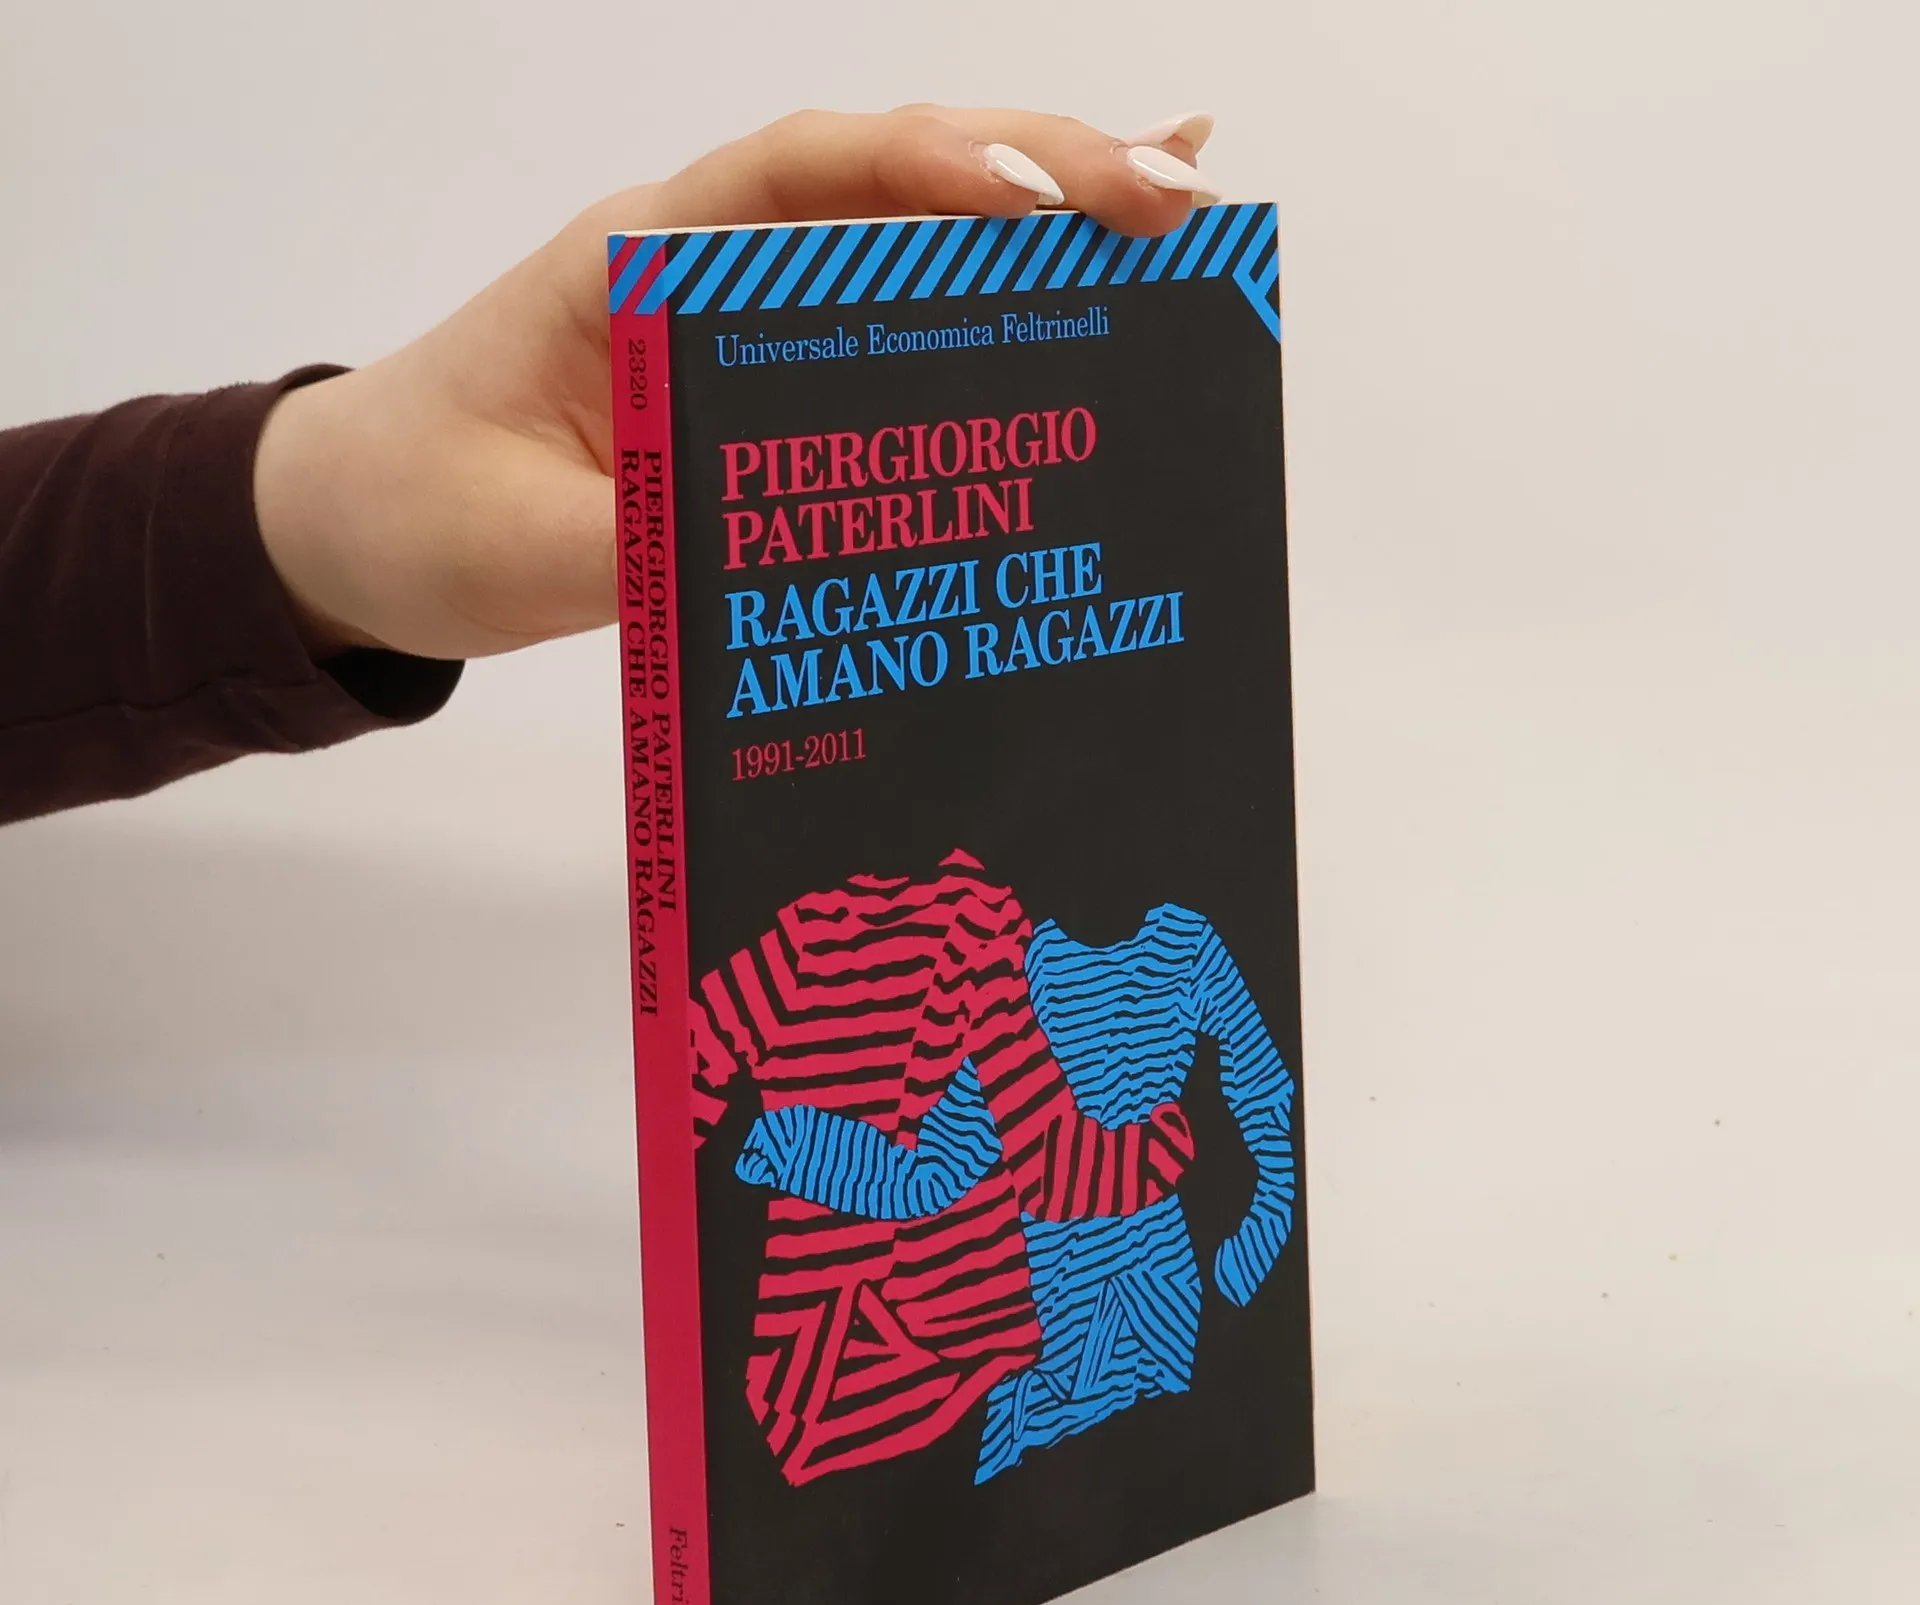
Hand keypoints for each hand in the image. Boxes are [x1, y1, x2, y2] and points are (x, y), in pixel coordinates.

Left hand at [253, 106, 1217, 662]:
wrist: (349, 529)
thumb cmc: (416, 512)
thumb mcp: (530, 549)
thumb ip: (664, 545)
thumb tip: (823, 559)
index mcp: (634, 265)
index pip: (801, 178)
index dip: (930, 169)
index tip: (1038, 195)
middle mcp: (698, 267)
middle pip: (885, 183)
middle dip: (1036, 175)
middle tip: (1180, 201)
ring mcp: (729, 319)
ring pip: (900, 246)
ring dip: (1034, 231)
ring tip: (1177, 232)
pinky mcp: (745, 385)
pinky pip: (877, 334)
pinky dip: (976, 314)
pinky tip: (1071, 306)